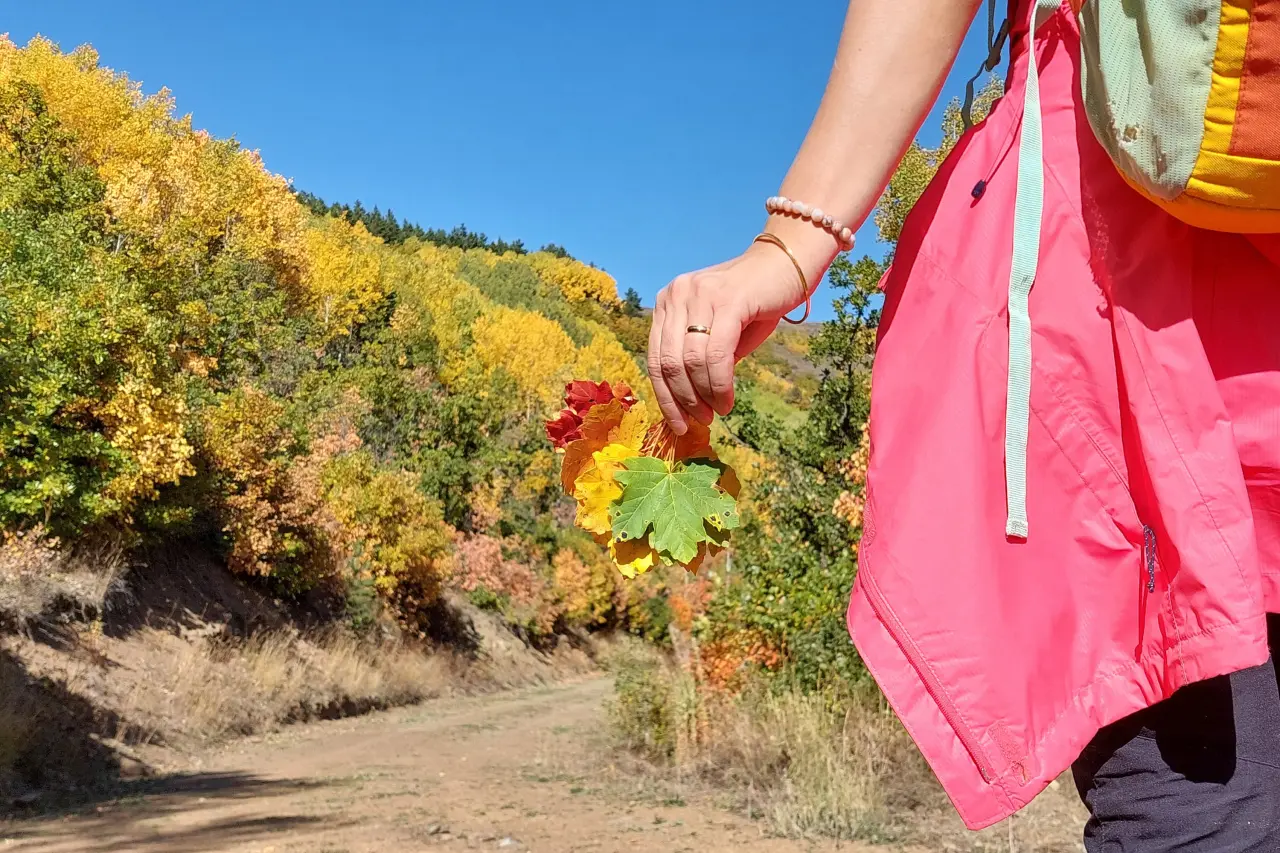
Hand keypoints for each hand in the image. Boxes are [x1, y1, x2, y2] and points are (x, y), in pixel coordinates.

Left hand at [648, 237, 819, 434]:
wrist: (785, 265)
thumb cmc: (754, 302)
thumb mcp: (718, 331)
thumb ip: (699, 358)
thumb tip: (690, 403)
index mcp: (667, 302)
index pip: (654, 357)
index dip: (664, 396)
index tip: (678, 423)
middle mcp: (676, 295)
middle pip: (667, 362)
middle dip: (683, 400)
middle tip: (703, 420)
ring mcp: (698, 295)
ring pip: (690, 362)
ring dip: (704, 395)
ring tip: (718, 410)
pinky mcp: (726, 300)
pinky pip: (715, 354)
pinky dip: (720, 384)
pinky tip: (727, 399)